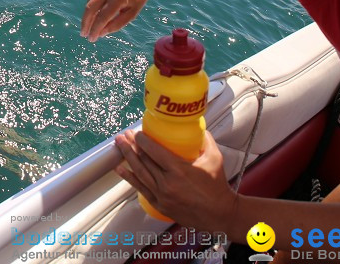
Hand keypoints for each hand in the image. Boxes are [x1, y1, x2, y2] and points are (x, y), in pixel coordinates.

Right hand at [81, 0, 156, 41]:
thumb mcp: (132, 14)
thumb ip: (116, 24)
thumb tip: (100, 33)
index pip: (102, 17)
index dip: (95, 30)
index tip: (91, 39)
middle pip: (90, 9)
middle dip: (85, 24)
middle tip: (84, 34)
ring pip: (89, 3)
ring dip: (87, 16)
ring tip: (88, 27)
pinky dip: (92, 6)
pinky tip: (94, 14)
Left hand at [113, 129, 236, 232]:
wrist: (220, 214)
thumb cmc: (218, 186)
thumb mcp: (214, 158)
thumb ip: (205, 139)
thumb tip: (196, 125)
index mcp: (179, 170)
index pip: (154, 151)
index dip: (142, 140)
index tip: (136, 132)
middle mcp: (167, 183)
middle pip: (143, 160)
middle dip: (131, 145)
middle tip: (125, 135)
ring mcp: (162, 196)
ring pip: (139, 173)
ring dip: (127, 157)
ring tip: (119, 145)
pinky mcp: (160, 205)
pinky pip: (140, 189)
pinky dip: (129, 178)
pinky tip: (120, 168)